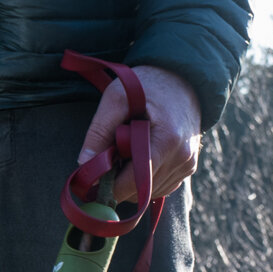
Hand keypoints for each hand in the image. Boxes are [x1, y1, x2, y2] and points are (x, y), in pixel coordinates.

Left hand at [76, 65, 201, 201]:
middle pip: (141, 191)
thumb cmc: (146, 84)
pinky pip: (162, 187)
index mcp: (167, 140)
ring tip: (124, 155)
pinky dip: (145, 182)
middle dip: (118, 183)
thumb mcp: (116, 99)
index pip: (134, 182)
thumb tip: (83, 164)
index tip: (90, 183)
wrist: (181, 77)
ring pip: (150, 194)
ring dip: (131, 183)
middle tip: (105, 163)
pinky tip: (137, 160)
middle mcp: (182, 158)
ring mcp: (188, 165)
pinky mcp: (188, 167)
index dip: (109, 186)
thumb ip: (99, 131)